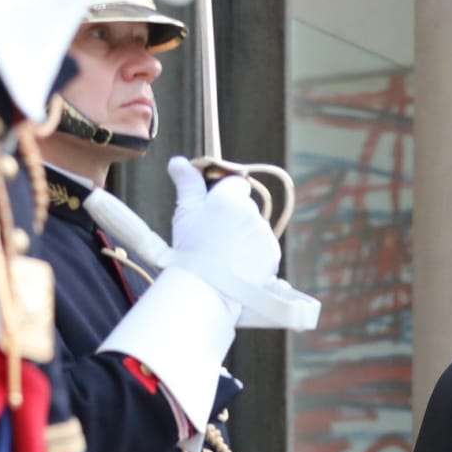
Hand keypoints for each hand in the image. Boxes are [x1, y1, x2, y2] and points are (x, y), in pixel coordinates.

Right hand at [166, 159, 282, 280]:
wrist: (207, 290)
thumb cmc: (191, 250)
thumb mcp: (185, 213)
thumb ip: (187, 184)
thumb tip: (179, 161)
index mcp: (229, 199)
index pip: (236, 182)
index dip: (223, 193)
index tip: (211, 207)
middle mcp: (251, 212)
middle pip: (245, 205)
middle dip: (232, 214)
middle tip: (213, 235)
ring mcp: (264, 234)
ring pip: (254, 226)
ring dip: (243, 233)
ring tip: (223, 253)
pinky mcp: (273, 253)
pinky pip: (263, 245)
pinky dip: (253, 251)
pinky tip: (236, 263)